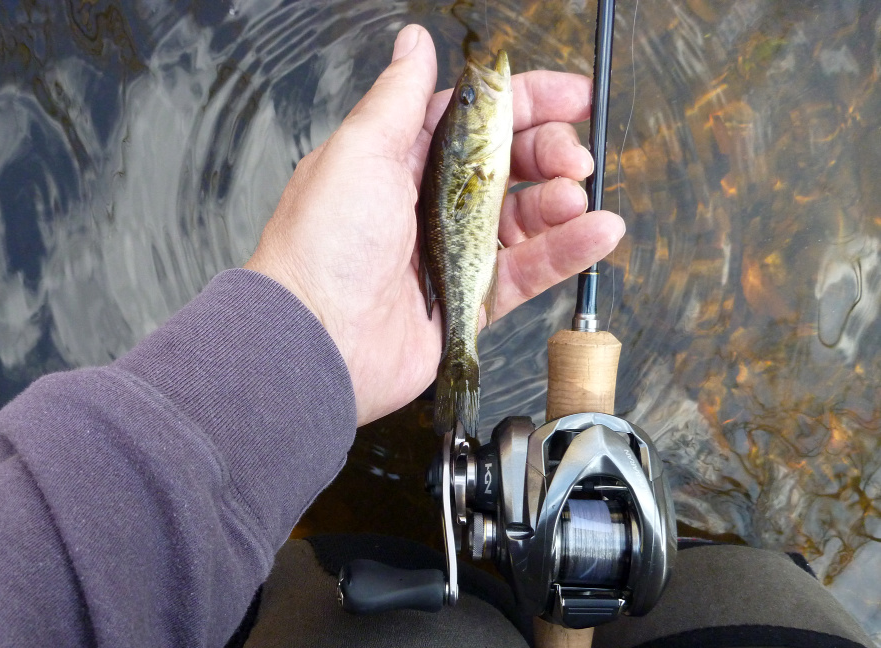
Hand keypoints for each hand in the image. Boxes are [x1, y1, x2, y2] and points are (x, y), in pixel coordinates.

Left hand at [244, 24, 624, 425]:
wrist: (315, 341)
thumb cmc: (323, 243)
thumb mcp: (360, 151)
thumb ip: (400, 97)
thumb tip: (414, 42)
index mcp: (403, 160)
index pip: (478, 119)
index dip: (528, 103)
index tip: (574, 97)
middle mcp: (430, 203)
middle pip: (508, 165)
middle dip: (549, 153)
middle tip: (575, 158)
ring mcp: (453, 252)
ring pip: (524, 217)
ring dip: (561, 201)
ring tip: (578, 198)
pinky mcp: (472, 298)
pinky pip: (529, 269)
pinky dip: (567, 250)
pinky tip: (597, 232)